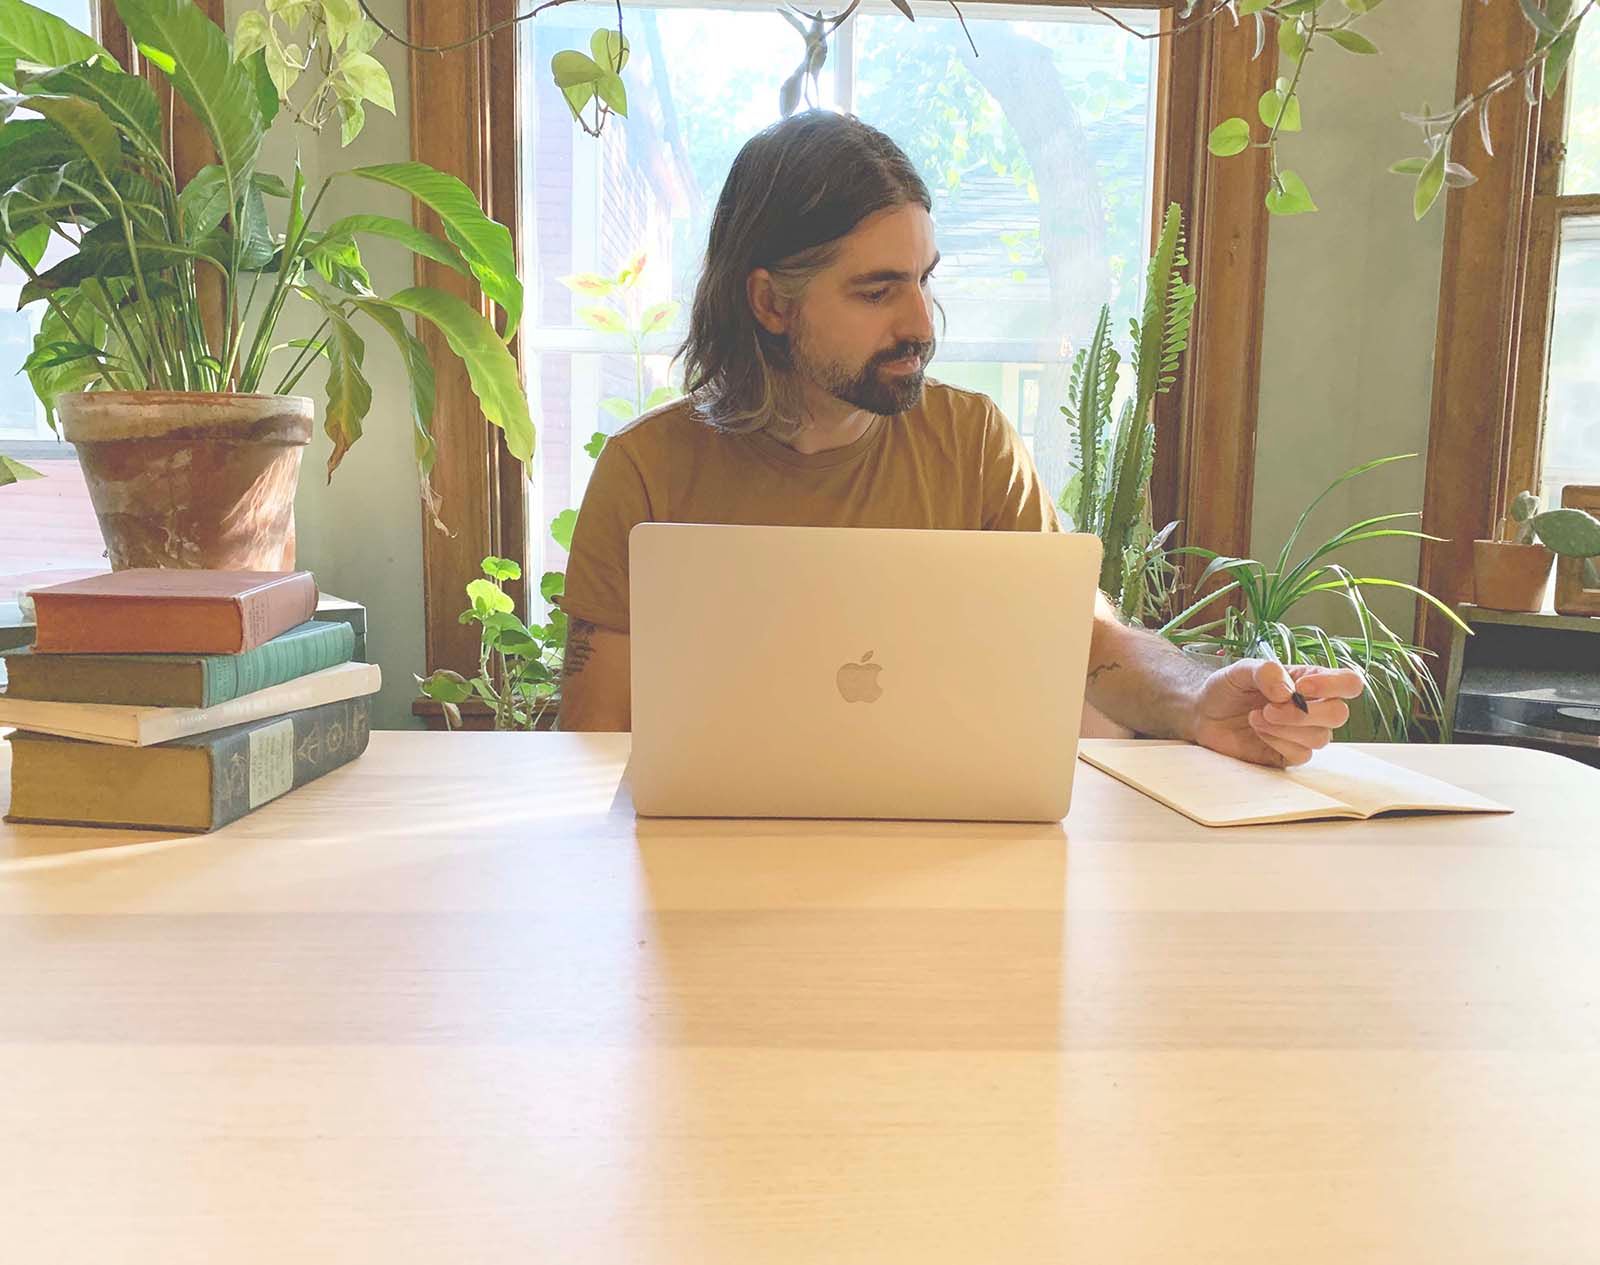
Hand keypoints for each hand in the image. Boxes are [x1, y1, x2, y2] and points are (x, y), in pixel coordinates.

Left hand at [1190, 659, 1365, 766]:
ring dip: (1284, 727)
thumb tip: (1289, 692)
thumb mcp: (1241, 669)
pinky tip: (1258, 731)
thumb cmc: (1227, 688)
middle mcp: (1314, 707)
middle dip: (1304, 713)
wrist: (1203, 714)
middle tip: (1269, 708)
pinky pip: (1301, 754)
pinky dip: (1277, 742)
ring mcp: (1304, 733)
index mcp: (1312, 680)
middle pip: (1339, 714)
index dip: (1334, 685)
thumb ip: (1266, 671)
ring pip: (1321, 738)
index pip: (1349, 682)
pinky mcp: (1290, 754)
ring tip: (1256, 716)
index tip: (1302, 686)